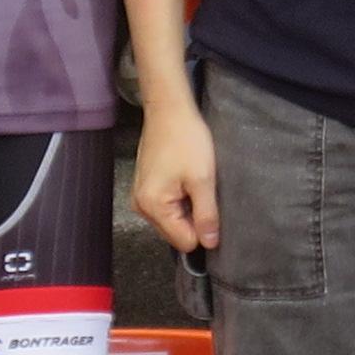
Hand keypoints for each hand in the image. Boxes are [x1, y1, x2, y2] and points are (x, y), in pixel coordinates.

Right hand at [132, 96, 221, 250]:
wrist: (169, 110)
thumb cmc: (186, 140)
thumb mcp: (203, 179)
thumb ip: (206, 215)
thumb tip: (210, 244)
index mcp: (152, 207)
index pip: (184, 241)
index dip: (203, 231)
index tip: (213, 210)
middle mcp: (141, 207)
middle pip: (176, 233)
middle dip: (194, 219)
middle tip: (204, 193)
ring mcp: (140, 197)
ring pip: (172, 220)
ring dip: (188, 208)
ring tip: (196, 184)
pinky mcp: (145, 187)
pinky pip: (167, 206)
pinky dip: (180, 199)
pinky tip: (187, 180)